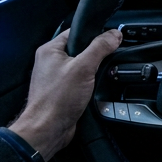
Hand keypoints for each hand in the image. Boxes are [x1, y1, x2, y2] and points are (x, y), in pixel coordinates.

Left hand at [8, 29, 121, 161]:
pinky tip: (95, 90)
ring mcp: (57, 78)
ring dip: (94, 73)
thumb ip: (99, 48)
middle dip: (96, 56)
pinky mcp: (63, 92)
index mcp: (50, 50)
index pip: (76, 32)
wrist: (48, 129)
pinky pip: (81, 82)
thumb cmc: (57, 99)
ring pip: (83, 67)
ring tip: (98, 78)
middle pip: (81, 50)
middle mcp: (51, 62)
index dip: (94, 34)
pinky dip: (90, 85)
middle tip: (105, 61)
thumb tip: (114, 35)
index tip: (110, 38)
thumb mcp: (83, 67)